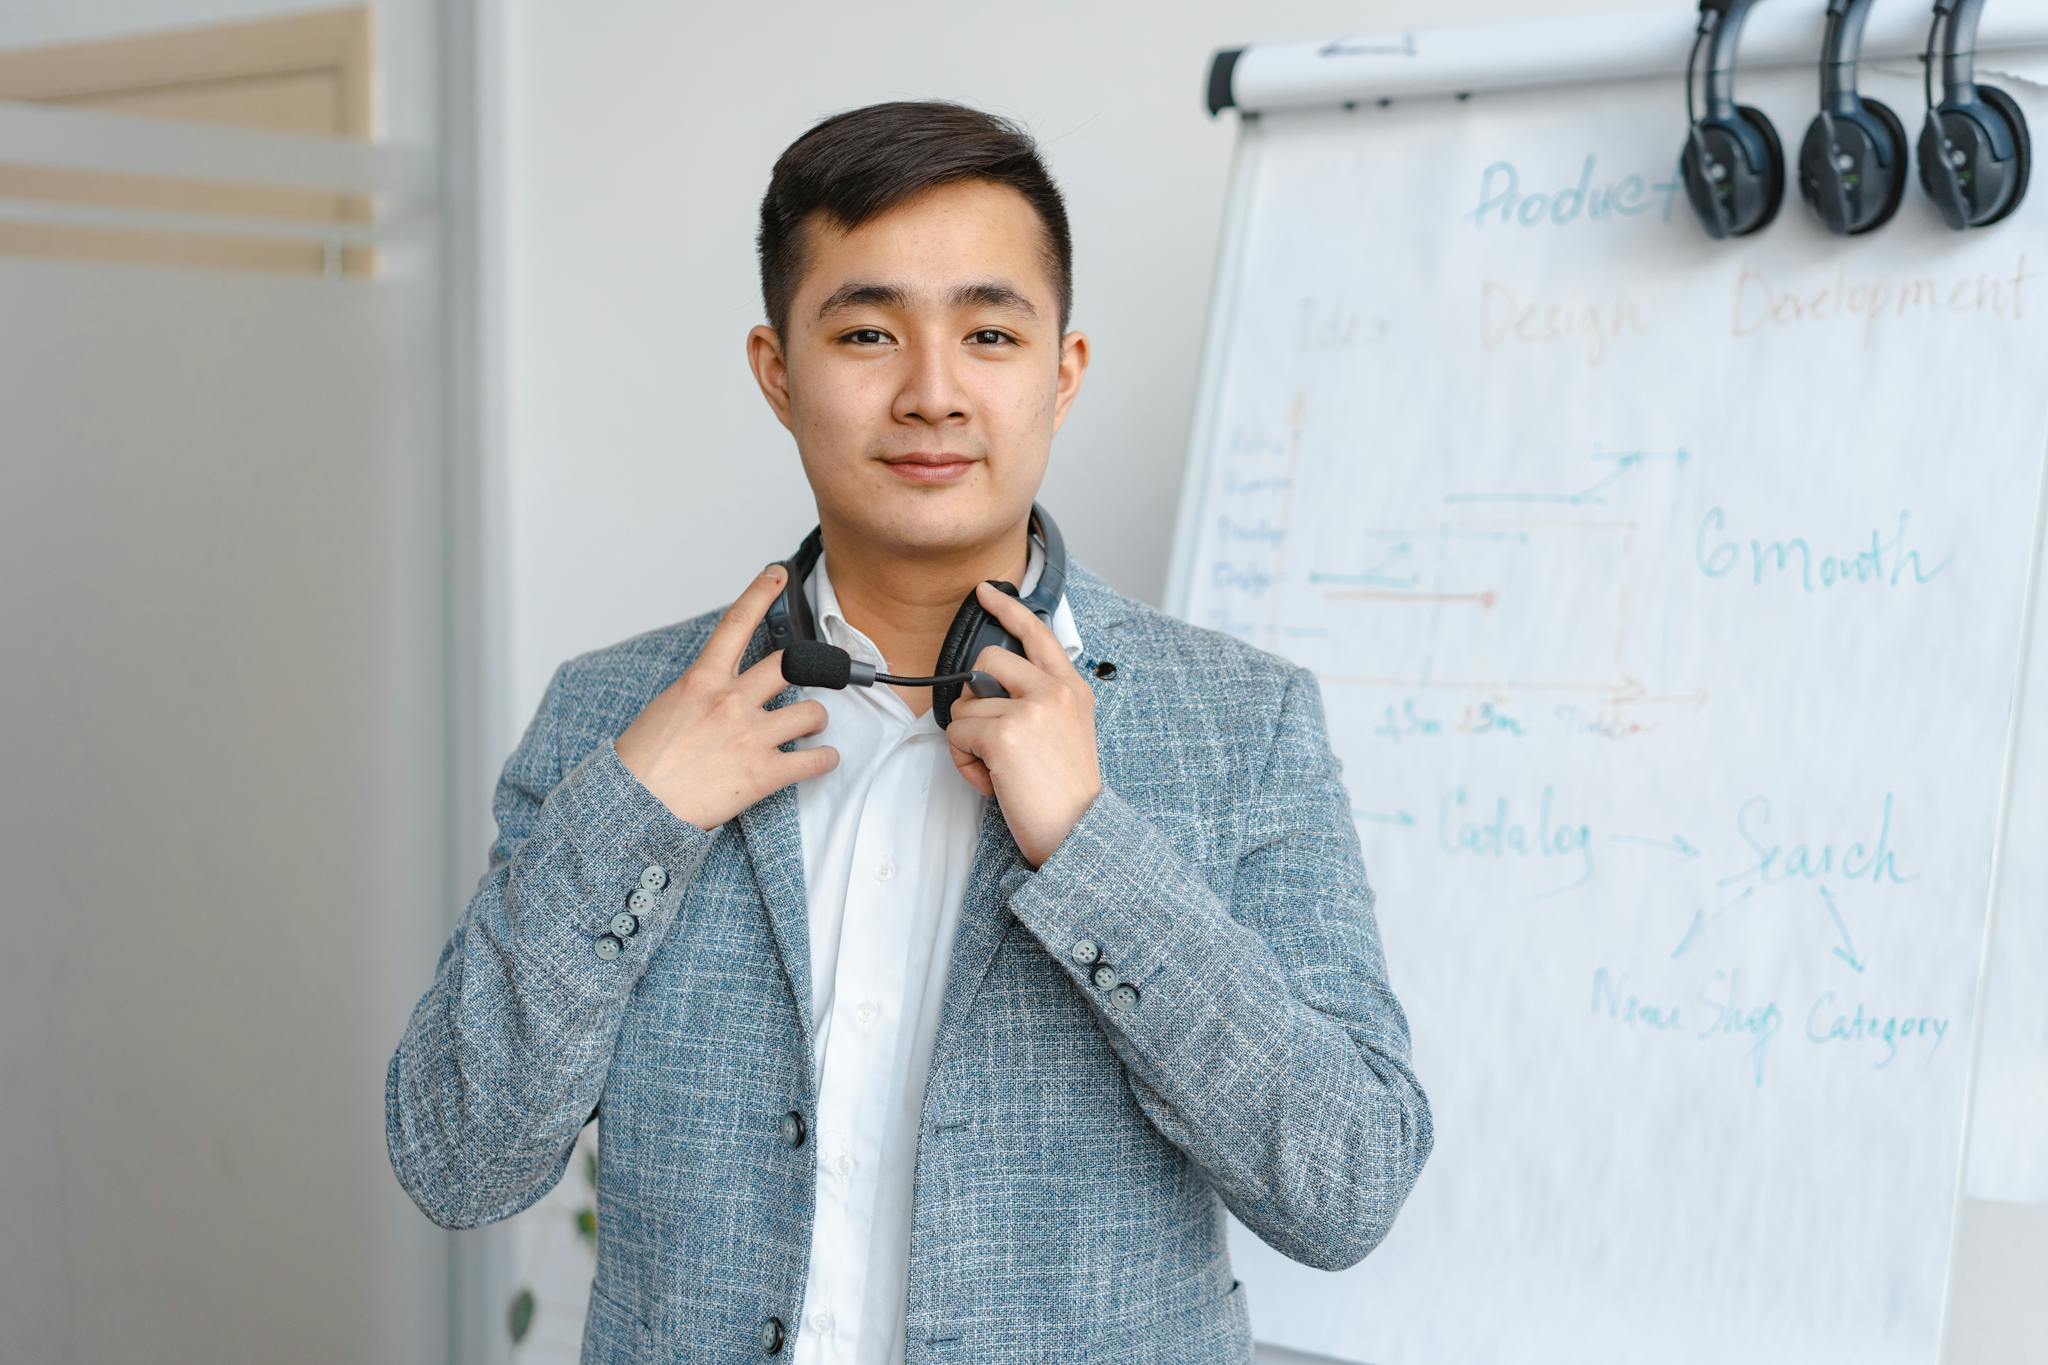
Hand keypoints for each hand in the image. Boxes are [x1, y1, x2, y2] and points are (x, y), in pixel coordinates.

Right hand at [614, 563, 836, 829]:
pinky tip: (821, 759)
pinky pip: (815, 759)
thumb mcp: (667, 707)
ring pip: (813, 712)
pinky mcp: (764, 773)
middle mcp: (731, 701)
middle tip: (818, 674)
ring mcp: (751, 736)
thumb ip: (701, 691)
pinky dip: (825, 759)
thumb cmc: (642, 763)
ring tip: (809, 728)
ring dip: (816, 720)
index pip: (736, 623)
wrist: (634, 807)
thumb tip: (722, 688)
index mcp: (703, 681)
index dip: (761, 592)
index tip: (777, 575)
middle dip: (811, 669)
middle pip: (792, 665)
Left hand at [944, 579, 1103, 867]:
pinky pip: (958, 733)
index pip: (1038, 633)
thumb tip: (987, 690)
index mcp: (1071, 689)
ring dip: (969, 740)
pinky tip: (990, 779)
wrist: (1080, 831)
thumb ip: (1039, 701)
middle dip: (973, 697)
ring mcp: (1030, 710)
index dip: (1009, 607)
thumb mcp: (1066, 732)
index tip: (987, 591)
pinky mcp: (1005, 734)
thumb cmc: (1066, 792)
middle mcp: (1054, 691)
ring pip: (966, 704)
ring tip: (997, 769)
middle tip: (987, 733)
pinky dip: (964, 761)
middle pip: (986, 660)